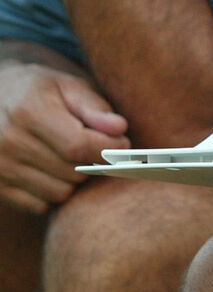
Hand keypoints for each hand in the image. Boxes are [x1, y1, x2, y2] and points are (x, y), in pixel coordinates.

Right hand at [0, 62, 129, 213]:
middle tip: (96, 147)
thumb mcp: (68, 86)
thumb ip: (94, 107)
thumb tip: (120, 129)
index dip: (108, 149)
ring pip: (59, 193)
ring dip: (75, 179)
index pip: (78, 146)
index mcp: (29, 112)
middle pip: (71, 172)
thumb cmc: (40, 91)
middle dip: (93, 162)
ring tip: (73, 156)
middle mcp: (9, 143)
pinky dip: (54, 192)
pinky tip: (53, 170)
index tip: (123, 144)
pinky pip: (40, 205)